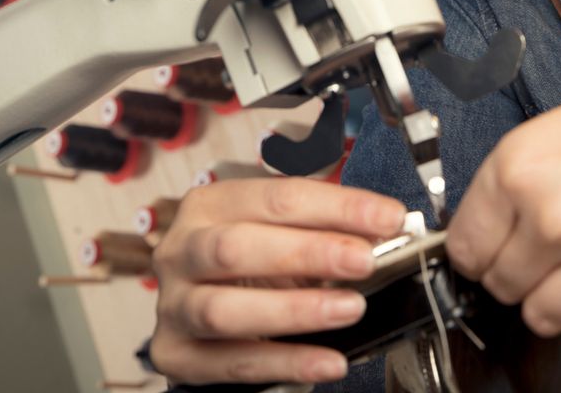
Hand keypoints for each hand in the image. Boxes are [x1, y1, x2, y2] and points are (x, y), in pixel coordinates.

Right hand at [149, 177, 405, 385]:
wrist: (201, 309)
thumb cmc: (247, 263)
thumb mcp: (279, 233)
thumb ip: (322, 229)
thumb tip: (383, 228)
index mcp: (210, 204)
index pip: (276, 196)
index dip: (336, 205)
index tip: (387, 217)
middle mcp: (183, 249)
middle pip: (237, 246)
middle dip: (308, 252)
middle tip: (364, 260)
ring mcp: (174, 304)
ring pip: (225, 309)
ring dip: (295, 310)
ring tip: (350, 309)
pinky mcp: (176, 354)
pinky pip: (233, 363)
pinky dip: (286, 363)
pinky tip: (329, 360)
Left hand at [445, 18, 560, 350]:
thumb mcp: (553, 129)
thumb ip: (517, 184)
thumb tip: (486, 233)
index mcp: (519, 168)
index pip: (465, 247)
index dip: (477, 254)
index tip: (488, 256)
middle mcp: (554, 216)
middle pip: (503, 286)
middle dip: (518, 276)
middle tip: (543, 259)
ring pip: (545, 317)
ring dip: (557, 301)